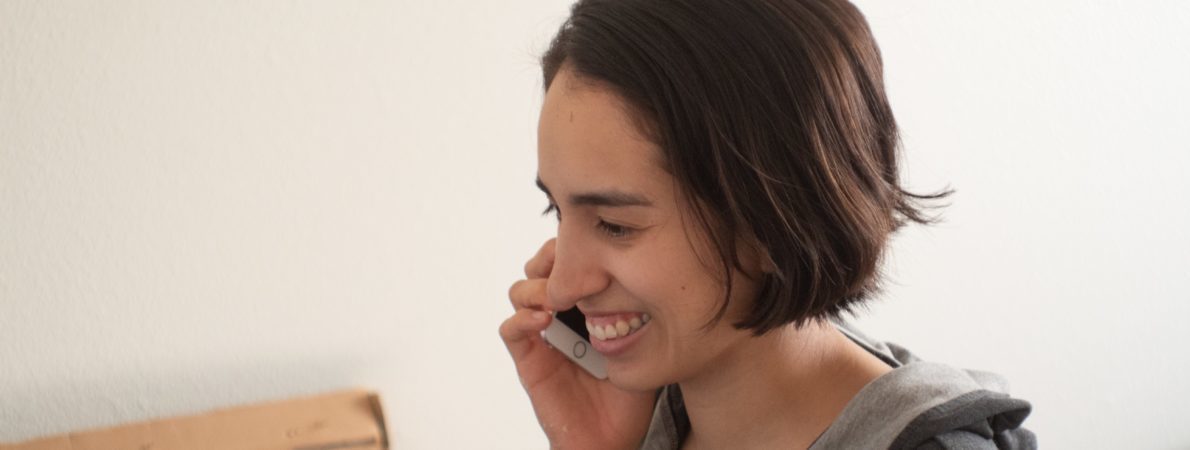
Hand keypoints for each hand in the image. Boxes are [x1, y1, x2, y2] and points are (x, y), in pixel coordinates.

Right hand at [500, 238, 656, 448]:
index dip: (573, 247)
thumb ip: (641, 308)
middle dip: (550, 258)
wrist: (613, 437)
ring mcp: (542, 336)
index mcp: (585, 305)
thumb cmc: (630, 392)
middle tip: (568, 262)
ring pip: (520, 291)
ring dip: (536, 287)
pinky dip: (522, 318)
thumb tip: (653, 269)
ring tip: (557, 296)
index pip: (569, 261)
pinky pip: (511, 330)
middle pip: (539, 267)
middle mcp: (559, 315)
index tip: (592, 245)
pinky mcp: (529, 360)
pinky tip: (544, 320)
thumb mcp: (645, 342)